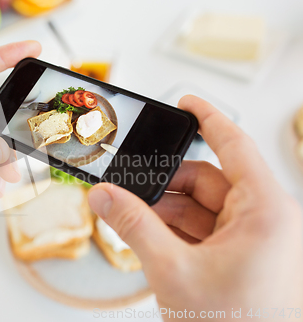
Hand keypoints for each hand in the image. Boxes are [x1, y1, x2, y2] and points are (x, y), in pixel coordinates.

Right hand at [88, 95, 302, 319]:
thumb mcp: (173, 270)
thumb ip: (133, 226)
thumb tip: (104, 196)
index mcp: (267, 212)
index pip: (235, 145)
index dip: (208, 118)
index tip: (185, 102)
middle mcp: (266, 220)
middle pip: (208, 179)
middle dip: (166, 183)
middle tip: (129, 187)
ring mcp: (253, 239)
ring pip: (202, 206)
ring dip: (166, 210)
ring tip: (133, 218)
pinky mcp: (240, 256)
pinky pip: (204, 228)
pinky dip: (175, 229)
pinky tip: (150, 235)